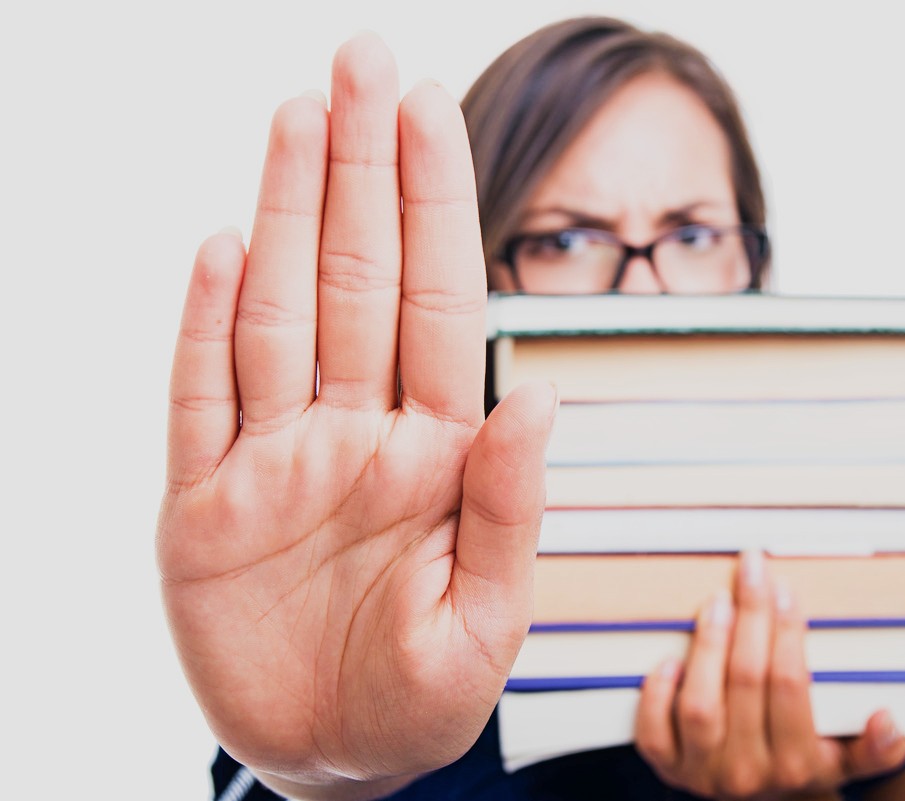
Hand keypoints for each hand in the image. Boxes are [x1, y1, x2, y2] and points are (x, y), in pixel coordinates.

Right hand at [157, 34, 555, 799]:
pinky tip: (220, 244)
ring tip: (297, 117)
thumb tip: (536, 398)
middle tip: (362, 62)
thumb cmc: (423, 697)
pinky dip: (204, 323)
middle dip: (362, 170)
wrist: (333, 757)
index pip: (436, 302)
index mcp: (436, 452)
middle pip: (357, 277)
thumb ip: (509, 508)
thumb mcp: (485, 619)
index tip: (431, 111)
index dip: (433, 206)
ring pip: (278, 312)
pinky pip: (200, 398)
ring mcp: (277, 460)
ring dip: (284, 214)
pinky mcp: (204, 505)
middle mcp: (356, 433)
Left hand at [634, 551, 904, 799]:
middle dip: (750, 619)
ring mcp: (702, 772)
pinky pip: (653, 733)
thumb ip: (874, 747)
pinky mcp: (666, 768)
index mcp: (797, 764)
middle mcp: (748, 772)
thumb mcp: (845, 760)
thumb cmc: (801, 763)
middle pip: (746, 683)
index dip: (786, 633)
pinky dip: (657, 695)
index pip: (790, 686)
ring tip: (717, 602)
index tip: (786, 591)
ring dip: (708, 647)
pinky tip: (670, 658)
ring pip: (700, 704)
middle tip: (751, 574)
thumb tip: (887, 719)